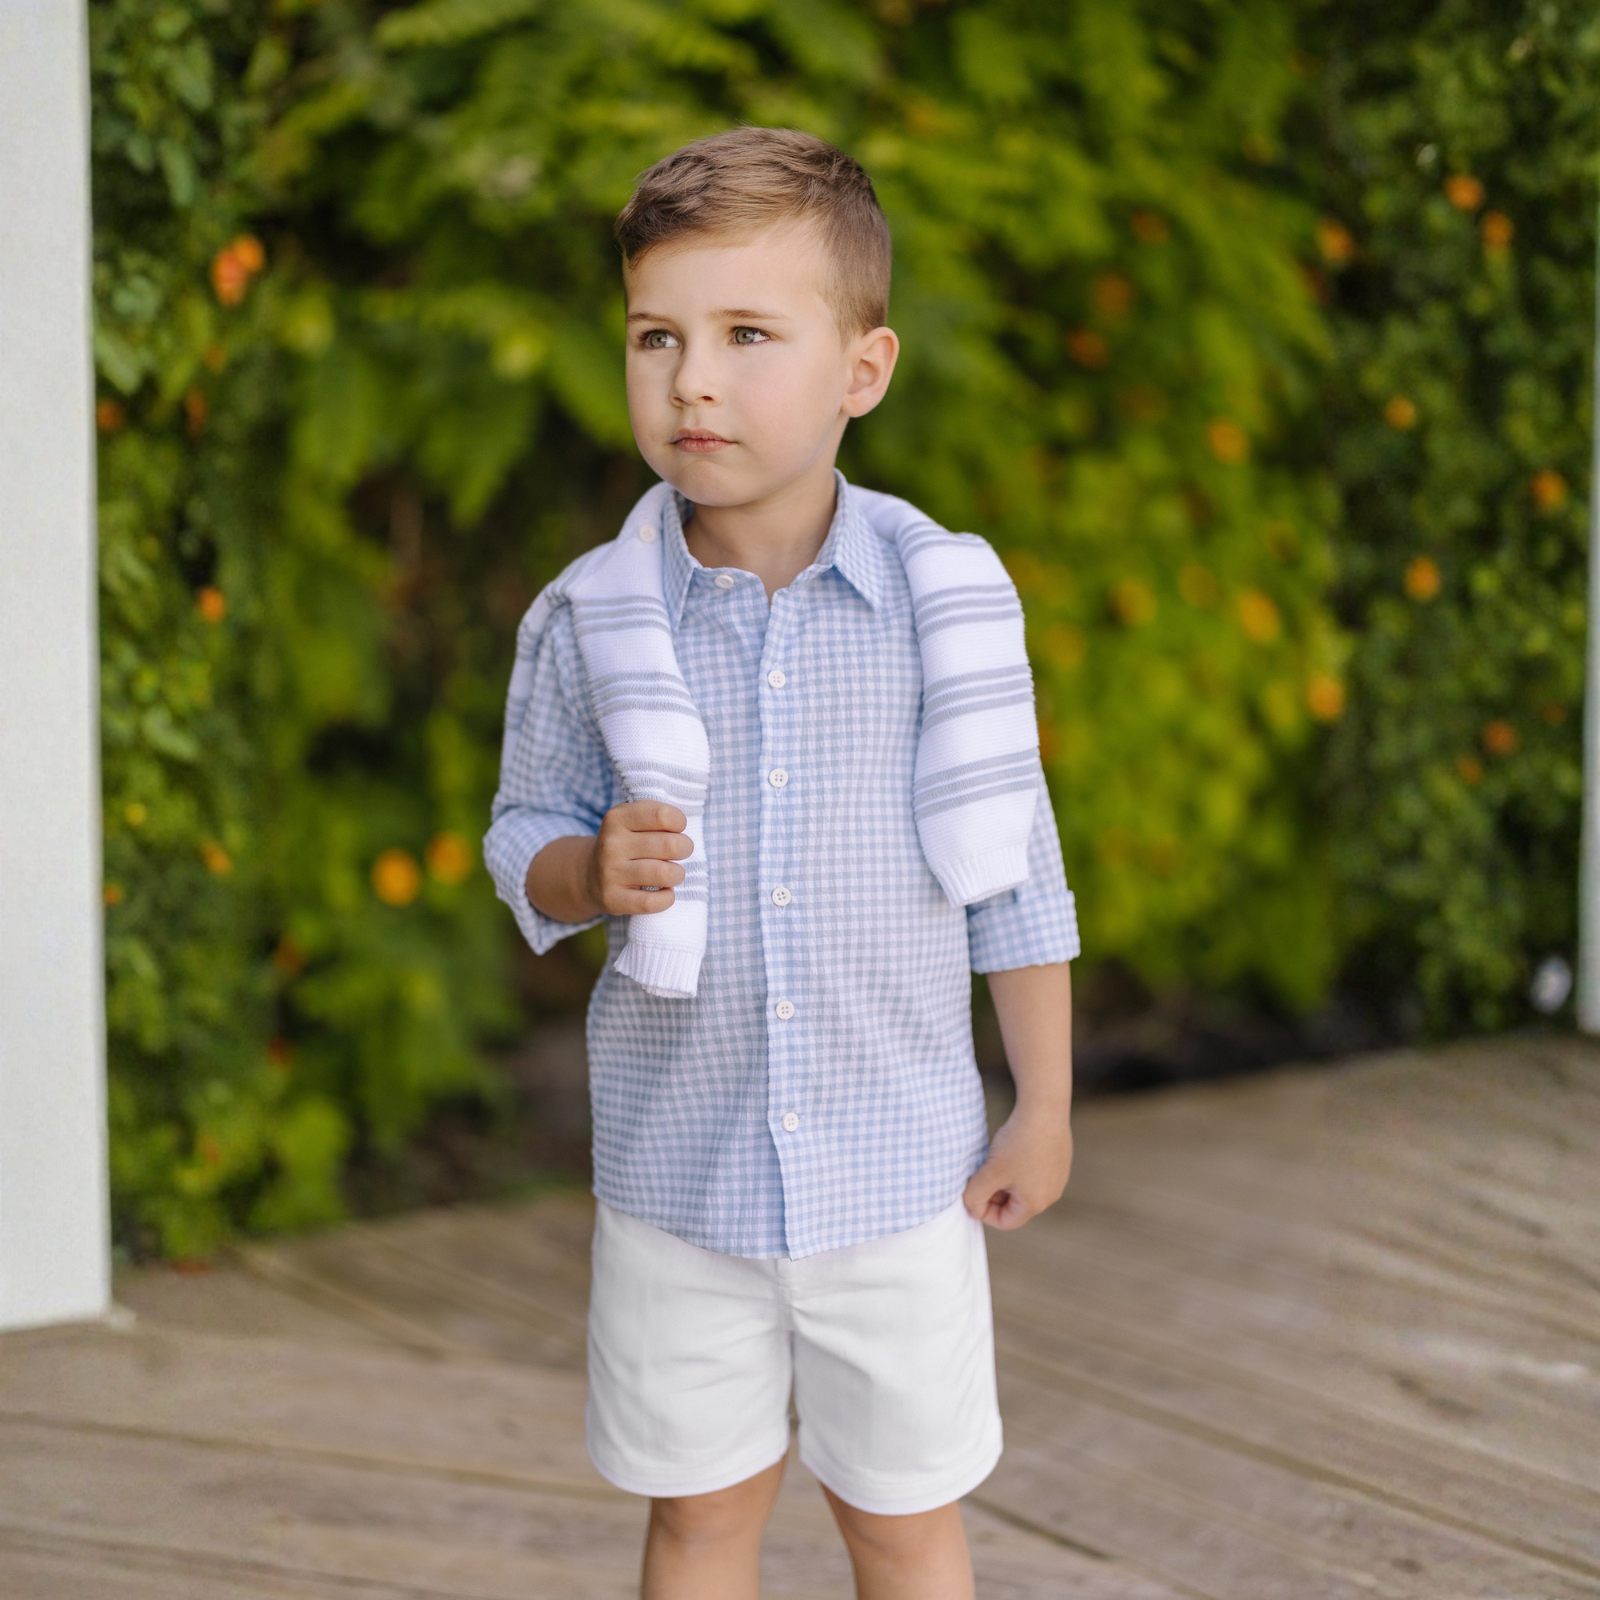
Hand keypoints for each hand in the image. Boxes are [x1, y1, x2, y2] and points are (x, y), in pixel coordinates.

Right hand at [525, 802, 690, 923]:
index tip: (676, 829)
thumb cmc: (625, 844)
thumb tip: (683, 828)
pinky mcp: (612, 900)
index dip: (679, 822)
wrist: (589, 875)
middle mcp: (611, 844)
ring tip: (673, 873)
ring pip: (664, 873)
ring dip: (678, 874)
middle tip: (680, 853)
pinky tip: (664, 892)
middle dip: (685, 849)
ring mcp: (610, 873)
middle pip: (670, 845)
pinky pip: (651, 902)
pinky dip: (667, 898)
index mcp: (617, 818)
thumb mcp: (632, 820)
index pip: (663, 815)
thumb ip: (656, 816)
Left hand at [963, 1103, 1073, 1229]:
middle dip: (995, 1192)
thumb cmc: (1017, 1142)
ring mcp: (1058, 1177)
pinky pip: (1034, 1172)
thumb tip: (971, 1208)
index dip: (984, 1210)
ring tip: (998, 1158)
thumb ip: (975, 1196)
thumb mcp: (990, 1172)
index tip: (973, 1190)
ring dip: (1006, 1178)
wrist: (1044, 1109)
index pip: (1005, 1222)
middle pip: (1014, 1205)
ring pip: (1023, 1187)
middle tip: (983, 1172)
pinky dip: (1019, 1166)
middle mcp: (1051, 1195)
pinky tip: (1013, 1147)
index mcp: (1035, 1204)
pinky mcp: (1060, 1160)